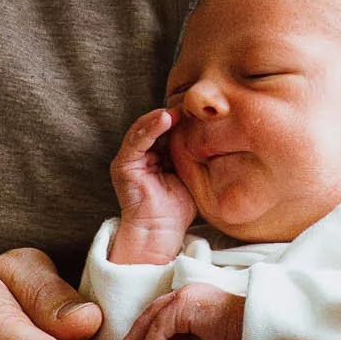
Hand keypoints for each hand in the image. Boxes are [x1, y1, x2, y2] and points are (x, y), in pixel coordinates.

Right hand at [109, 108, 196, 262]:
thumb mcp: (189, 176)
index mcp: (156, 156)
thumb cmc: (177, 210)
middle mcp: (141, 155)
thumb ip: (194, 158)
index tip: (200, 110)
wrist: (160, 234)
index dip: (181, 119)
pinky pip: (135, 142)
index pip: (166, 130)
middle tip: (190, 105)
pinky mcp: (124, 166)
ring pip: (142, 129)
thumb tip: (217, 137)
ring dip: (159, 117)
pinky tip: (164, 119)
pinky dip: (149, 129)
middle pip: (153, 126)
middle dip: (171, 114)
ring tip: (176, 110)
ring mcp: (130, 159)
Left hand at [117, 283, 245, 339]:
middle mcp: (186, 293)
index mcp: (191, 299)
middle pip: (151, 314)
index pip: (159, 315)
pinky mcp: (186, 304)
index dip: (144, 335)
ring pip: (153, 320)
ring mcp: (185, 296)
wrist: (259, 332)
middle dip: (134, 337)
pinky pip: (161, 328)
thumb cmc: (240, 339)